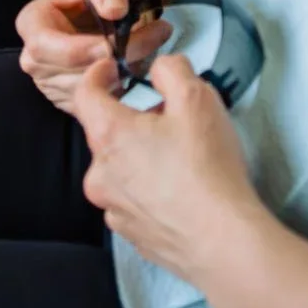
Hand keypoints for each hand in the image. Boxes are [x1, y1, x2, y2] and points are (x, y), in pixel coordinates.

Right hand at [17, 0, 169, 115]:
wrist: (111, 4)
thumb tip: (113, 10)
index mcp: (33, 23)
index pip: (44, 47)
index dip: (77, 51)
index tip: (111, 47)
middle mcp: (35, 58)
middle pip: (68, 72)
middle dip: (110, 62)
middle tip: (152, 40)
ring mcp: (53, 83)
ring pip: (87, 91)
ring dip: (124, 71)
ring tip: (153, 44)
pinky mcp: (74, 99)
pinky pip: (98, 102)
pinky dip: (123, 85)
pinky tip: (139, 62)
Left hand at [76, 53, 273, 287]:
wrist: (222, 239)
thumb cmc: (207, 169)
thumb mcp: (197, 98)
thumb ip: (172, 70)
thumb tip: (161, 67)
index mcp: (109, 135)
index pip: (85, 94)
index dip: (98, 74)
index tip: (112, 68)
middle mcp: (100, 174)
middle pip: (105, 132)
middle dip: (131, 118)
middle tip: (167, 116)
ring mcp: (113, 208)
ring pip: (118, 168)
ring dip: (139, 155)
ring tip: (179, 157)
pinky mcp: (130, 233)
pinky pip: (131, 199)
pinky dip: (148, 188)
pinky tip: (179, 189)